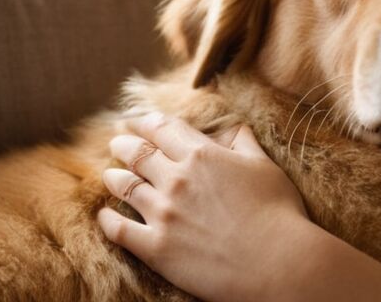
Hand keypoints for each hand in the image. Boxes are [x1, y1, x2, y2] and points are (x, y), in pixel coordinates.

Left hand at [98, 113, 306, 301]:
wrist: (275, 261)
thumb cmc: (276, 211)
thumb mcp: (264, 165)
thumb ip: (243, 142)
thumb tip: (234, 127)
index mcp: (202, 154)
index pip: (164, 129)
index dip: (145, 121)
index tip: (134, 119)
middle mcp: (177, 178)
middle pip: (139, 154)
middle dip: (124, 144)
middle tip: (116, 142)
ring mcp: (163, 213)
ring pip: (126, 187)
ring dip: (114, 177)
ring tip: (109, 174)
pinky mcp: (156, 247)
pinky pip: (120, 230)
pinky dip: (108, 221)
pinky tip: (104, 216)